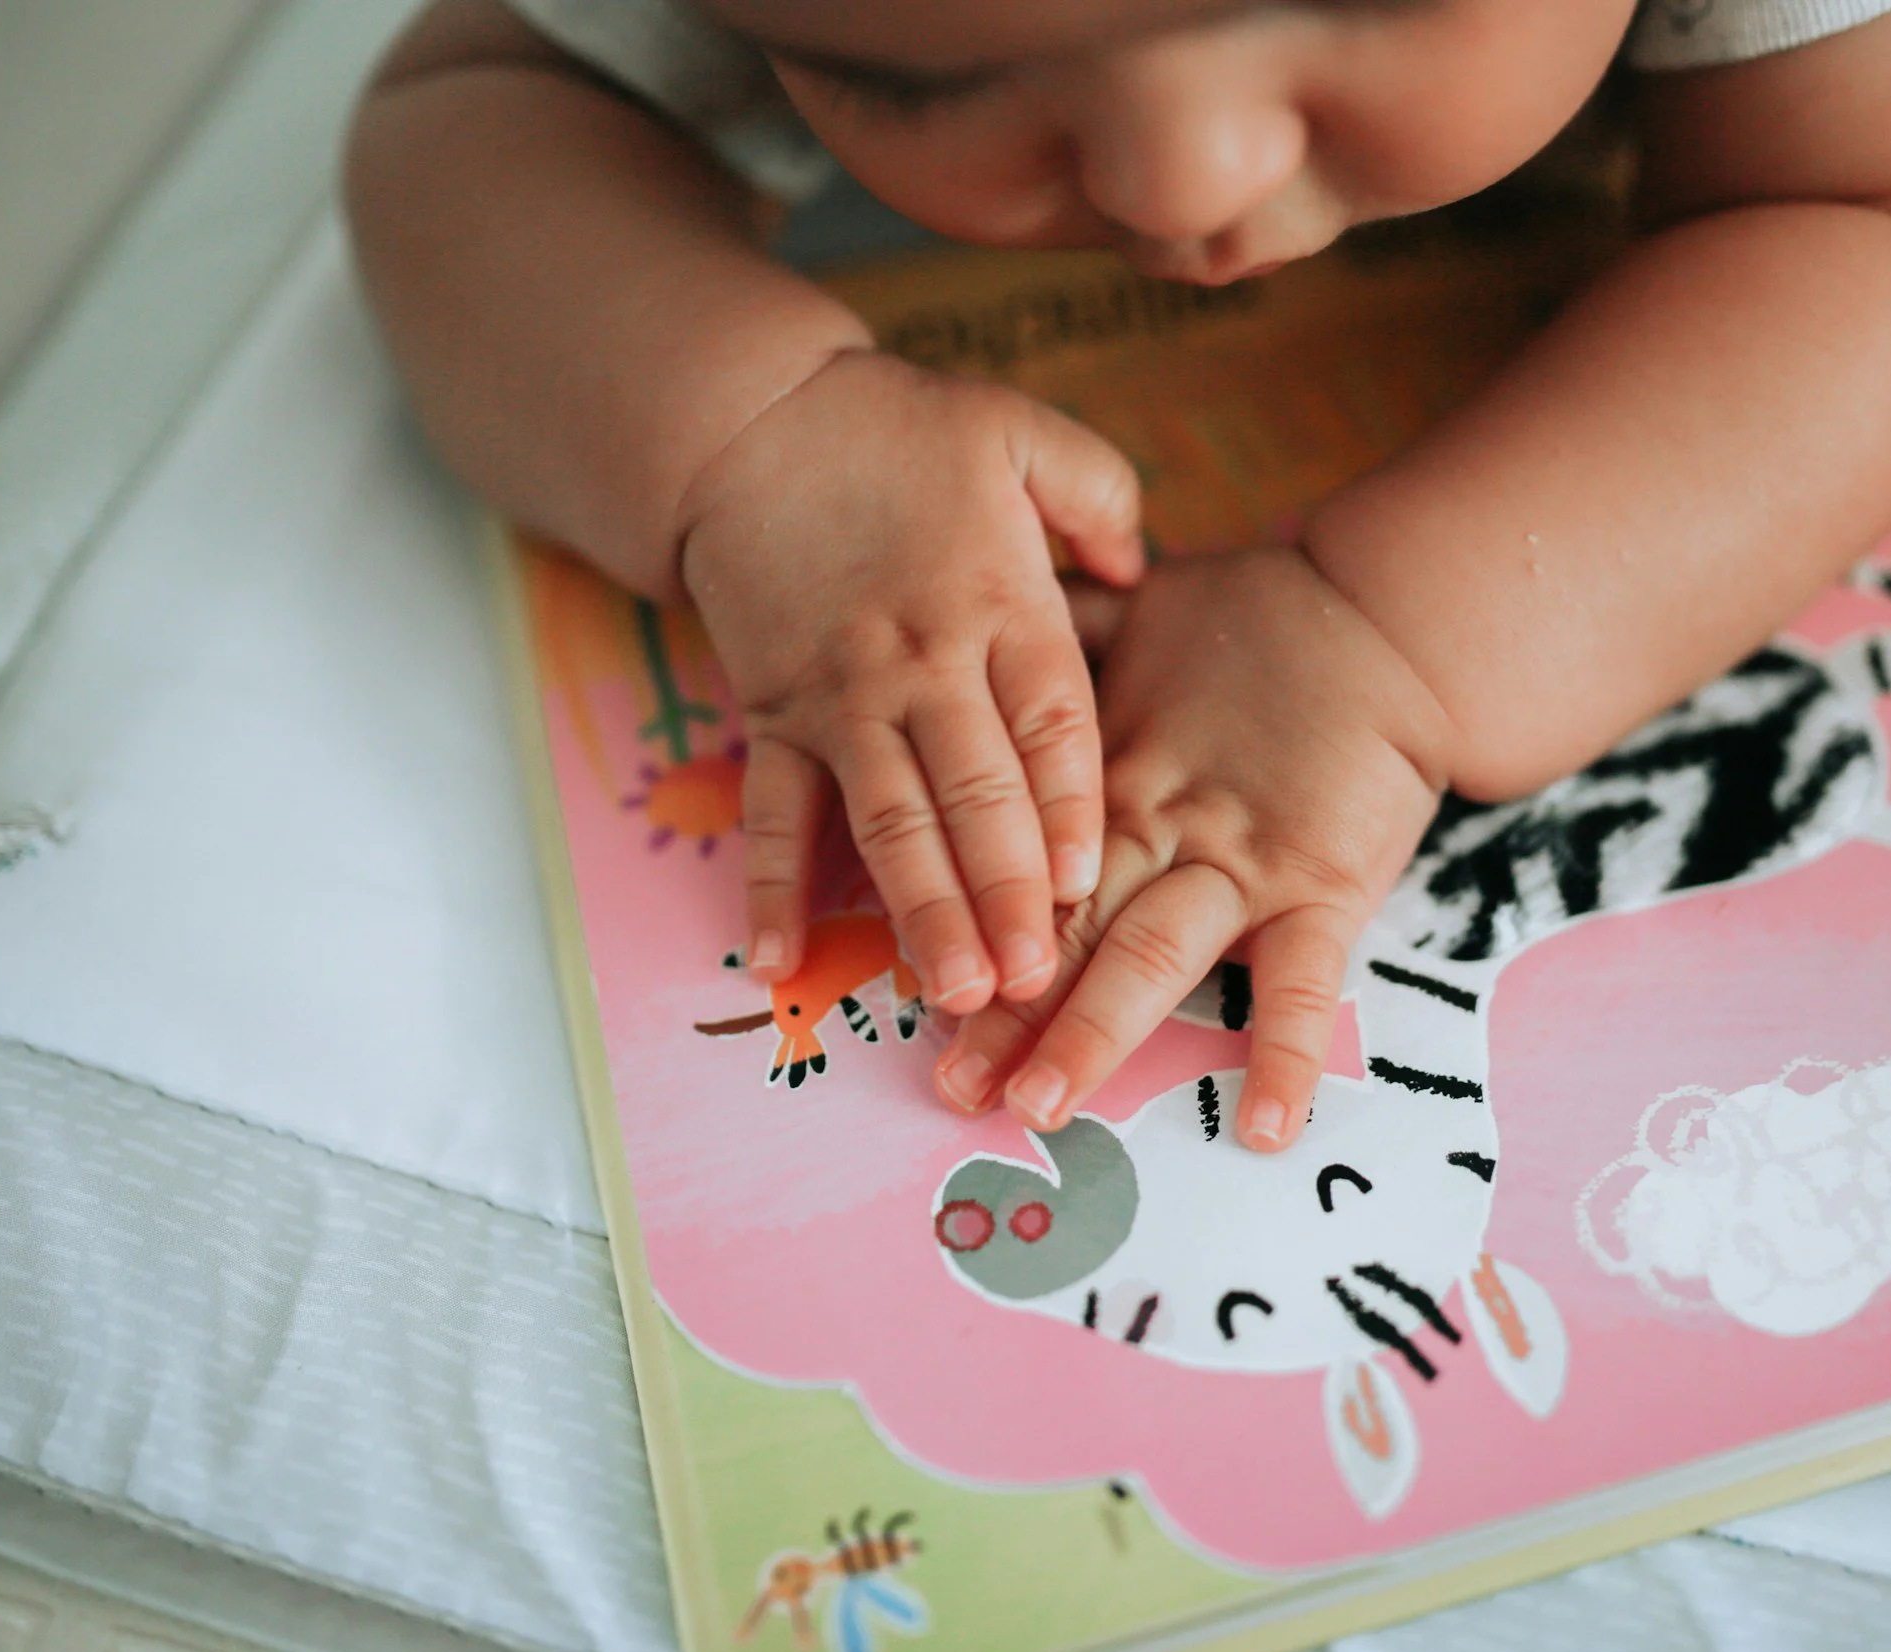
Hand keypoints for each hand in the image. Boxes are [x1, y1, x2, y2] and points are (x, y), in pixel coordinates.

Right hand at [682, 349, 1142, 1013]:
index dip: (1069, 805)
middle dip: (1006, 892)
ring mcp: (841, 699)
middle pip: (973, 793)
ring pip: (886, 822)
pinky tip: (779, 961)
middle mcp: (920, 665)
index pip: (1047, 722)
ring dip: (920, 911)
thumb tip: (1147, 570)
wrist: (743, 419)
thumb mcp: (1019, 431)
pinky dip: (768, 887)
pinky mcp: (774, 714)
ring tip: (956, 992)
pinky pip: (771, 812)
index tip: (1091, 882)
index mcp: (996, 603)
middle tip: (1037, 980)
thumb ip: (1100, 497)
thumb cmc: (896, 429)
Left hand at [932, 546, 1453, 1149]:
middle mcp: (1160, 823)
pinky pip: (1305, 982)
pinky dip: (1283, 1053)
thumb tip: (966, 618)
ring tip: (1040, 1105)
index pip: (1017, 862)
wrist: (1385, 615)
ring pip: (1154, 952)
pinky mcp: (1323, 883)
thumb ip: (1052, 631)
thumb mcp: (1131, 609)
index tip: (913, 989)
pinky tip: (1262, 1131)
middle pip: (1066, 925)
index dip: (963, 924)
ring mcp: (1242, 860)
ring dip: (1094, 1030)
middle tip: (952, 1087)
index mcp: (1101, 769)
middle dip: (1005, 1010)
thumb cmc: (1253, 617)